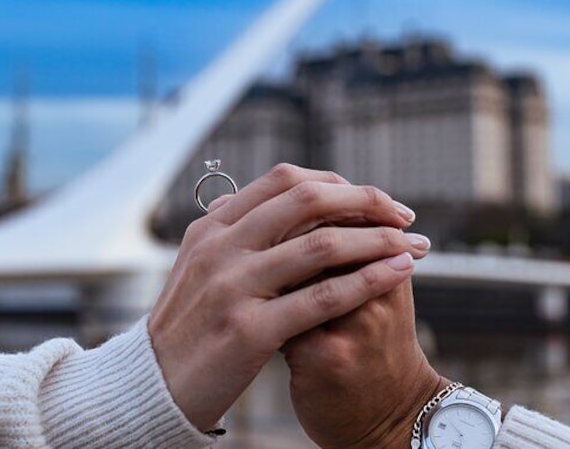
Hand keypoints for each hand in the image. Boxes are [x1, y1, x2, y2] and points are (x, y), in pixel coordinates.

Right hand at [148, 164, 430, 430]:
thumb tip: (277, 204)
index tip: (370, 199)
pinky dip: (368, 280)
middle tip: (402, 214)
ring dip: (378, 239)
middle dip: (365, 201)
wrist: (156, 386)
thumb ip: (234, 233)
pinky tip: (398, 274)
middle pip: (306, 200)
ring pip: (321, 245)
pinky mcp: (248, 330)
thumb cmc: (188, 328)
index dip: (336, 183)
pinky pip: (322, 297)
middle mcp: (220, 248)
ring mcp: (232, 287)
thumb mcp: (199, 267)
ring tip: (414, 244)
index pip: (283, 182)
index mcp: (211, 228)